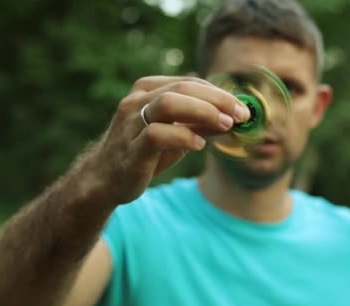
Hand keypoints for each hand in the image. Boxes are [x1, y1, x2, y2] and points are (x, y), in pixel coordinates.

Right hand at [96, 76, 249, 203]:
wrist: (106, 179)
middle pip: (182, 87)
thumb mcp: (176, 134)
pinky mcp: (130, 148)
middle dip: (217, 100)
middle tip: (241, 115)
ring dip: (202, 111)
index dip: (219, 93)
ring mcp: (131, 123)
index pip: (189, 82)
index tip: (243, 109)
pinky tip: (199, 145)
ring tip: (225, 125)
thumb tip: (235, 117)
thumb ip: (201, 123)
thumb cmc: (144, 152)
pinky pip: (157, 135)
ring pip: (168, 103)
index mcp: (148, 90)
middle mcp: (137, 101)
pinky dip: (183, 136)